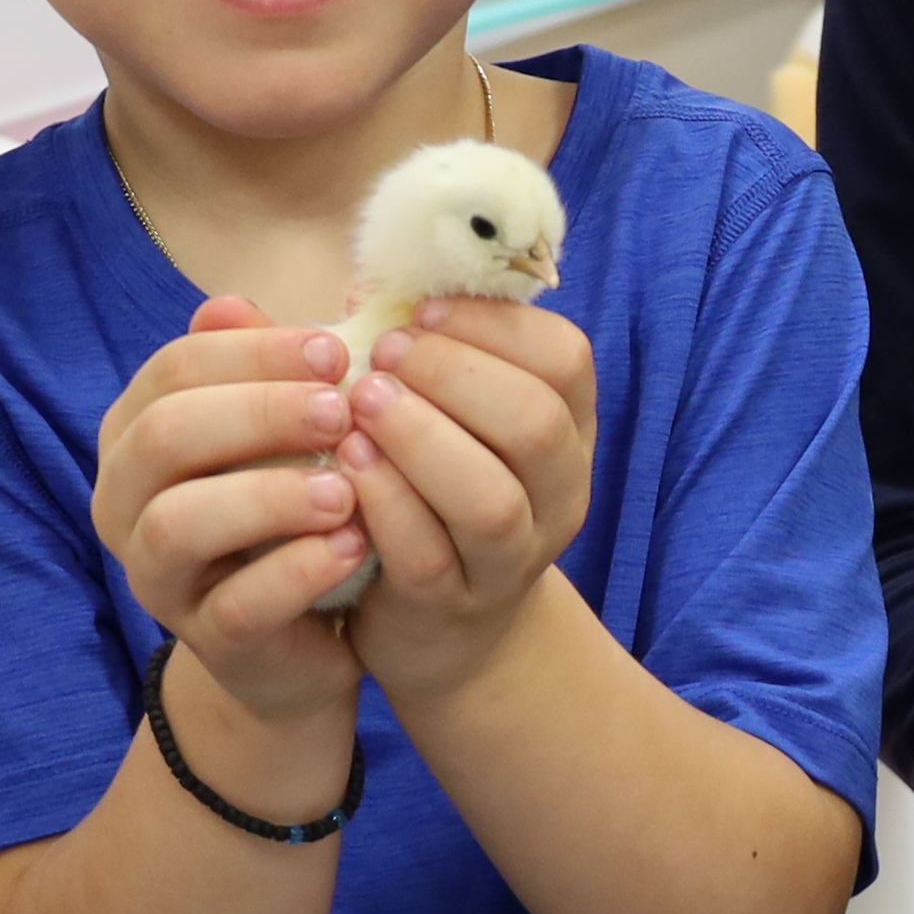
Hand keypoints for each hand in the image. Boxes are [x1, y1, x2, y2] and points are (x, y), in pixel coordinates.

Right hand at [93, 296, 375, 726]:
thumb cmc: (286, 514)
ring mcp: (157, 577)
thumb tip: (236, 302)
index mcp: (137, 435)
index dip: (252, 353)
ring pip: (179, 523)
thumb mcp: (279, 436)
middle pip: (165, 436)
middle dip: (258, 411)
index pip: (172, 369)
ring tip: (345, 487)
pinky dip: (298, 571)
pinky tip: (354, 546)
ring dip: (268, 495)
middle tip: (344, 407)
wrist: (299, 640)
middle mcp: (126, 502)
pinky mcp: (207, 641)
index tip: (335, 350)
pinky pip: (236, 605)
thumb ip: (260, 372)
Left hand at [340, 297, 598, 700]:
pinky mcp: (452, 605)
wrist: (446, 626)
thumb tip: (365, 286)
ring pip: (488, 498)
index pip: (566, 358)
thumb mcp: (451, 419)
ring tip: (360, 403)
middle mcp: (559, 495)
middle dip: (452, 374)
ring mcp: (512, 559)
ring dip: (419, 438)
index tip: (420, 309)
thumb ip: (422, 352)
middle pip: (534, 422)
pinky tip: (345, 465)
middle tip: (386, 354)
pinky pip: (426, 554)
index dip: (494, 324)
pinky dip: (384, 502)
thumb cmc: (436, 491)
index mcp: (569, 430)